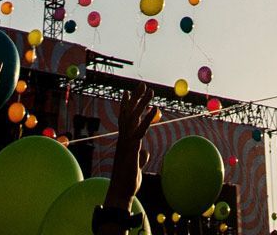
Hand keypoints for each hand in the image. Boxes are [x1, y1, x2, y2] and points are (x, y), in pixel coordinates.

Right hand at [104, 84, 157, 211]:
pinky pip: (140, 129)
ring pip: (133, 117)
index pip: (125, 118)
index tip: (128, 92)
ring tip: (150, 90)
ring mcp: (126, 142)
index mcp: (125, 141)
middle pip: (129, 113)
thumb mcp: (136, 165)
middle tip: (142, 84)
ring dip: (142, 102)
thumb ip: (140, 156)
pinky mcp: (132, 148)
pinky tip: (155, 108)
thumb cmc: (128, 180)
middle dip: (135, 98)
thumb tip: (144, 152)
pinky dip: (148, 118)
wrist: (121, 192)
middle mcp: (123, 138)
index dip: (127, 105)